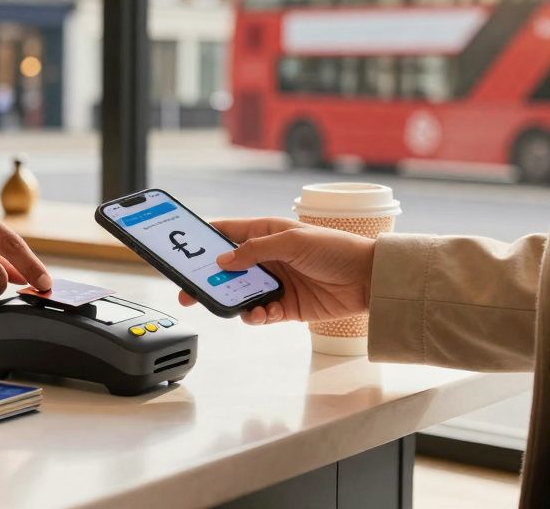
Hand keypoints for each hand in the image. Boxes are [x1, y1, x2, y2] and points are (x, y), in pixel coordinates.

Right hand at [177, 218, 375, 325]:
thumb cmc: (335, 249)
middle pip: (226, 269)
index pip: (227, 234)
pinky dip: (255, 316)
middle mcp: (267, 258)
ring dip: (232, 301)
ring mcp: (275, 283)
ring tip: (231, 306)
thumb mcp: (292, 241)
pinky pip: (260, 314)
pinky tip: (260, 314)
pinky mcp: (285, 307)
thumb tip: (223, 261)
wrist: (368, 279)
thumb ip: (255, 251)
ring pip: (240, 294)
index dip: (204, 241)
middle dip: (207, 280)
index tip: (181, 250)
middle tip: (188, 291)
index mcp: (266, 234)